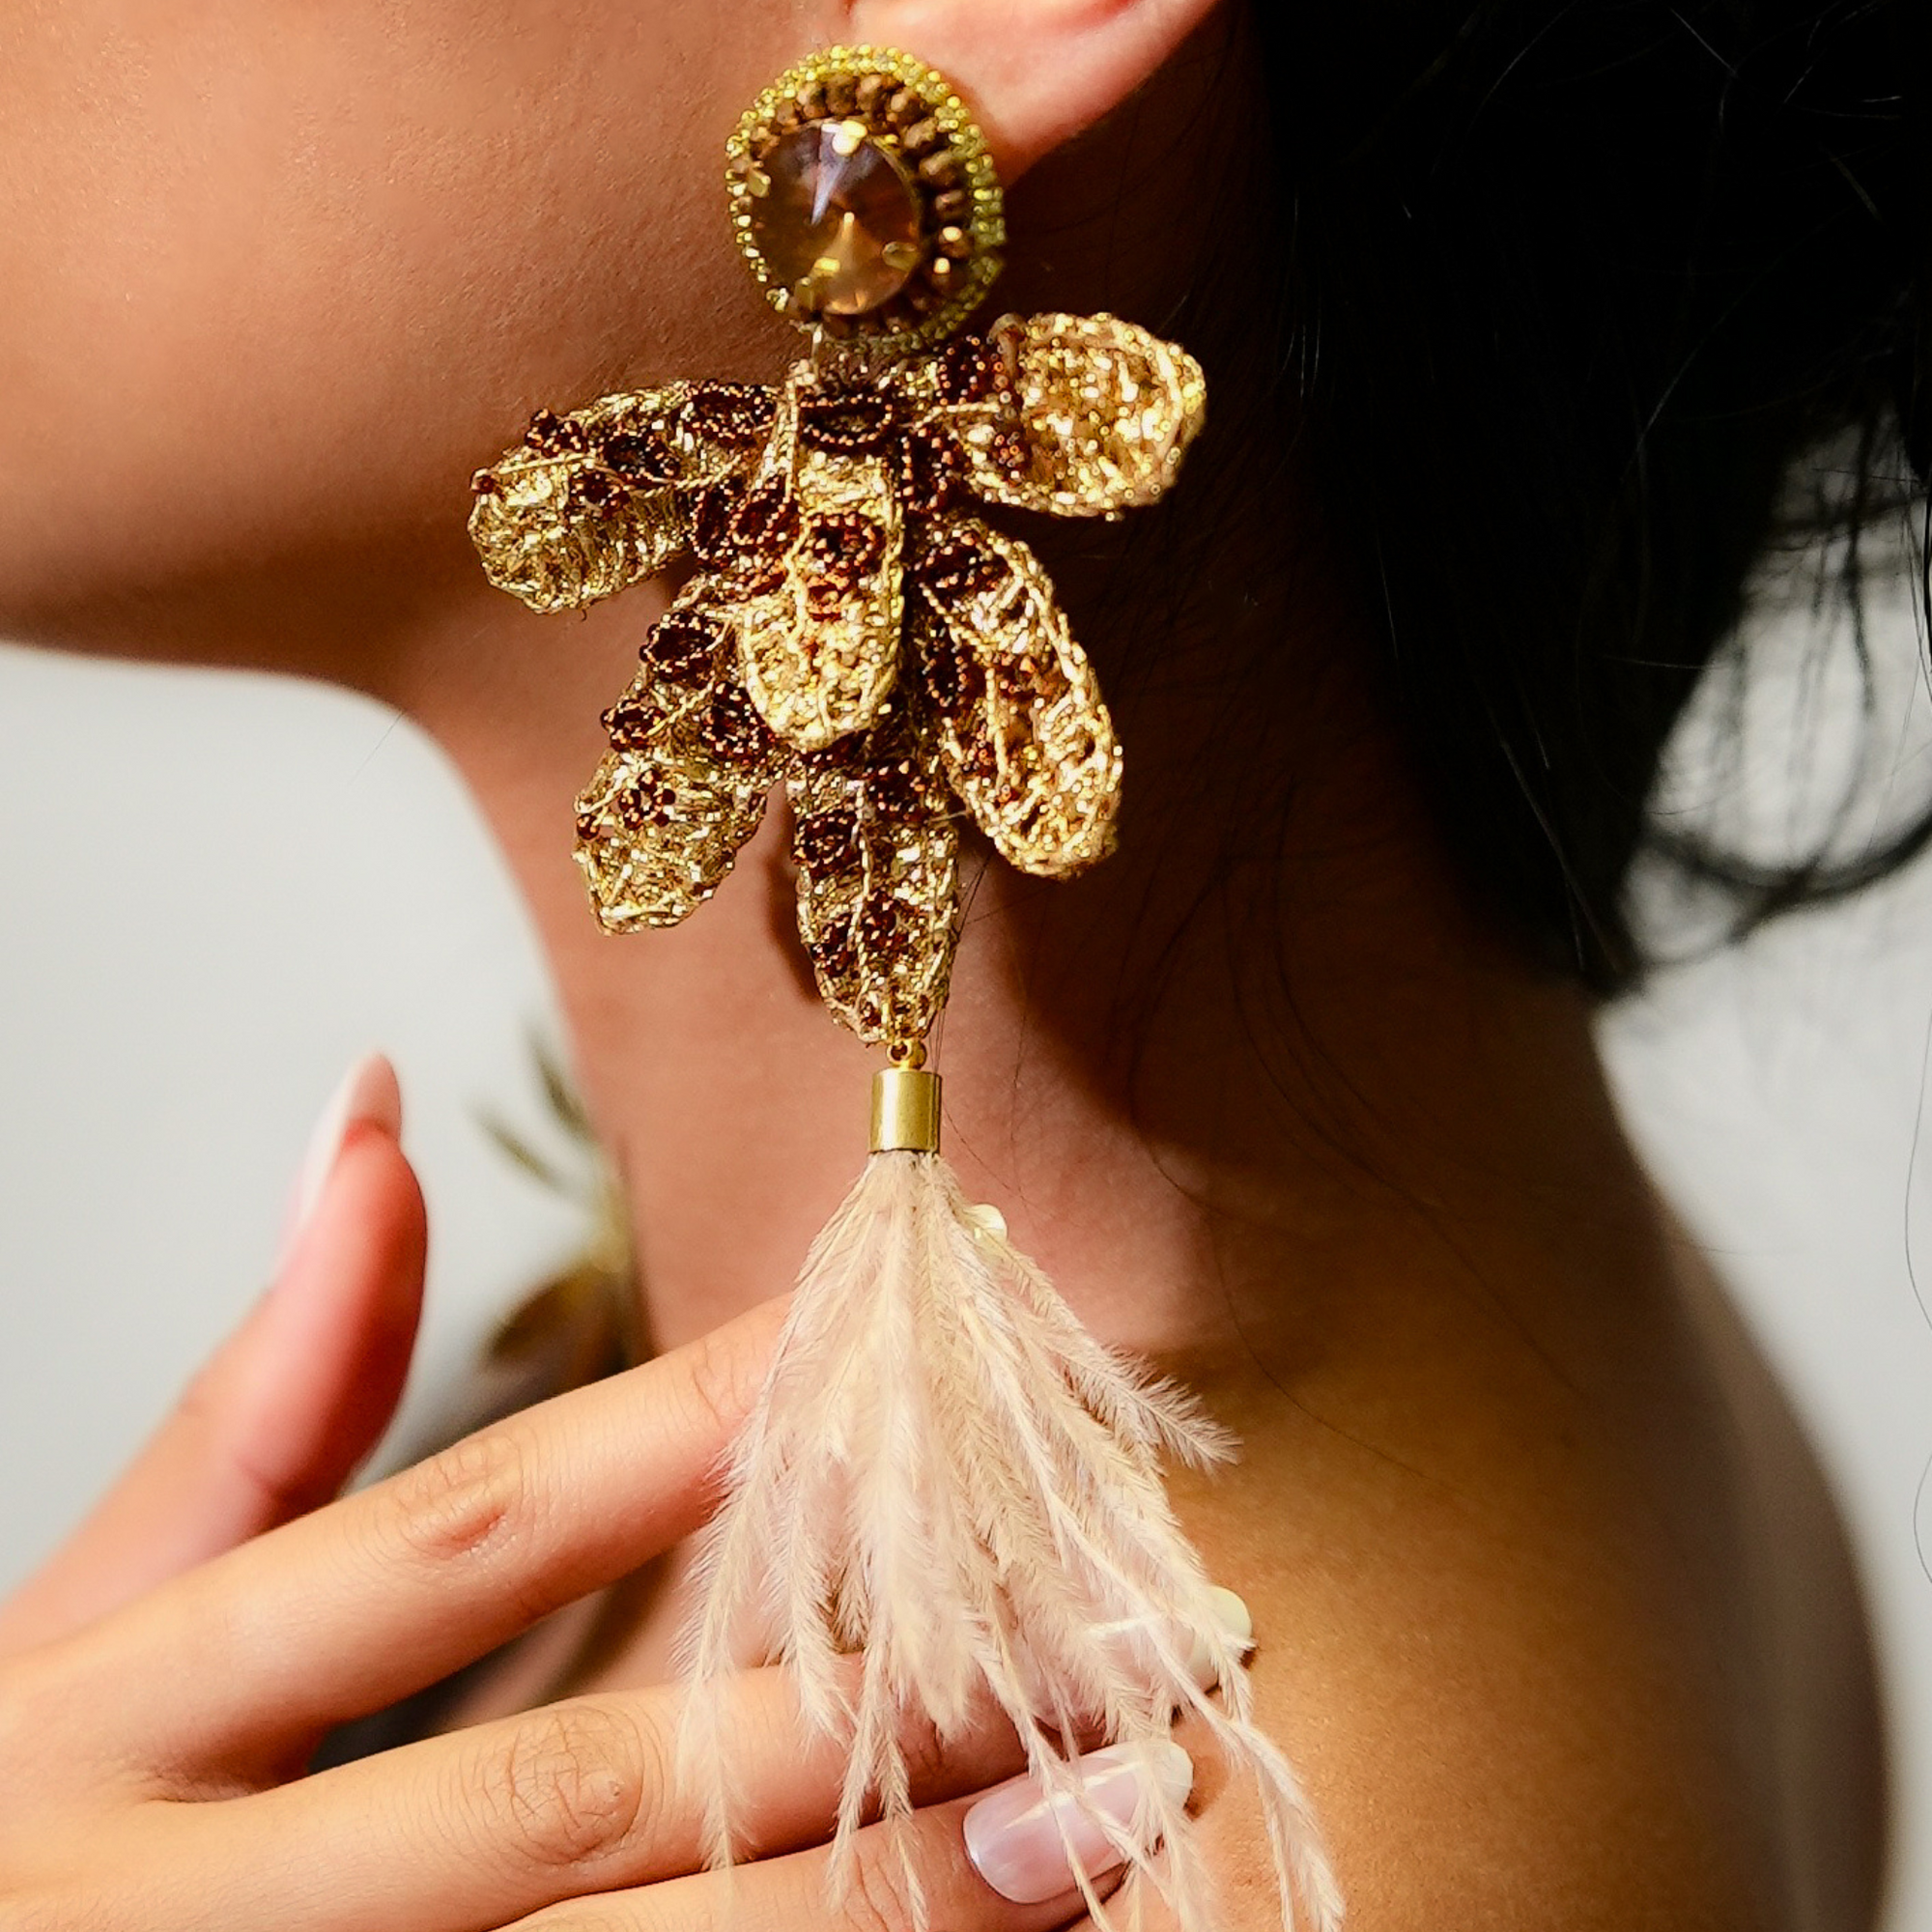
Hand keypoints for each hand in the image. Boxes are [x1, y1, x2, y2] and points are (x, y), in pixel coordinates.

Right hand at [0, 1056, 1175, 1928]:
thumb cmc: (1, 1850)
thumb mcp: (71, 1632)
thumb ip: (249, 1404)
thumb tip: (376, 1117)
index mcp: (126, 1716)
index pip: (462, 1535)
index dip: (690, 1430)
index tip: (900, 1344)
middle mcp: (195, 1910)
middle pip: (576, 1787)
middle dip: (857, 1705)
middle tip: (1111, 1630)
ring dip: (886, 1900)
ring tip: (1114, 1812)